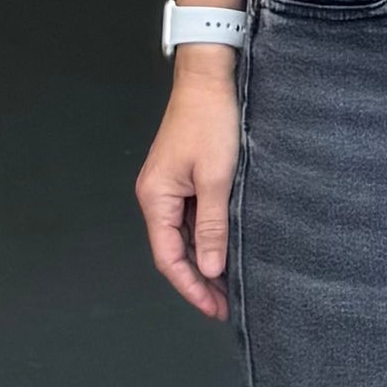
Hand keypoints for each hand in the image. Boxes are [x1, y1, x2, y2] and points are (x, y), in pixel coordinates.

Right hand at [136, 51, 242, 320]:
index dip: (191, 287)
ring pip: (183, 236)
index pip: (168, 257)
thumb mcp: (217, 178)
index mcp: (156, 197)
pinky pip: (190, 218)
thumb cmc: (211, 121)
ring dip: (203, 261)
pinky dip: (206, 238)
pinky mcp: (182, 178)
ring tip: (230, 286)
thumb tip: (208, 269)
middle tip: (227, 305)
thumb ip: (212, 226)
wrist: (208, 77)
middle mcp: (155, 196)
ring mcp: (168, 187)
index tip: (215, 309)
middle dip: (199, 280)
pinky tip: (225, 250)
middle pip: (173, 250)